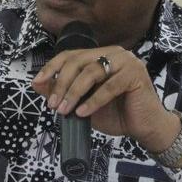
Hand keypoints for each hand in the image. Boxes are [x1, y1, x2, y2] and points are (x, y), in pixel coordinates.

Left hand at [31, 46, 178, 152]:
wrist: (145, 128)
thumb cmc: (117, 114)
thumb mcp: (83, 104)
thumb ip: (63, 92)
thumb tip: (36, 84)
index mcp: (101, 55)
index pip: (71, 55)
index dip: (52, 67)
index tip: (37, 82)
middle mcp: (113, 53)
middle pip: (78, 61)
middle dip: (61, 83)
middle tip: (53, 104)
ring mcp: (126, 61)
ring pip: (92, 72)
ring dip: (74, 92)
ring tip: (65, 110)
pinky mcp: (135, 74)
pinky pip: (109, 87)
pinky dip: (93, 101)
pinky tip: (82, 113)